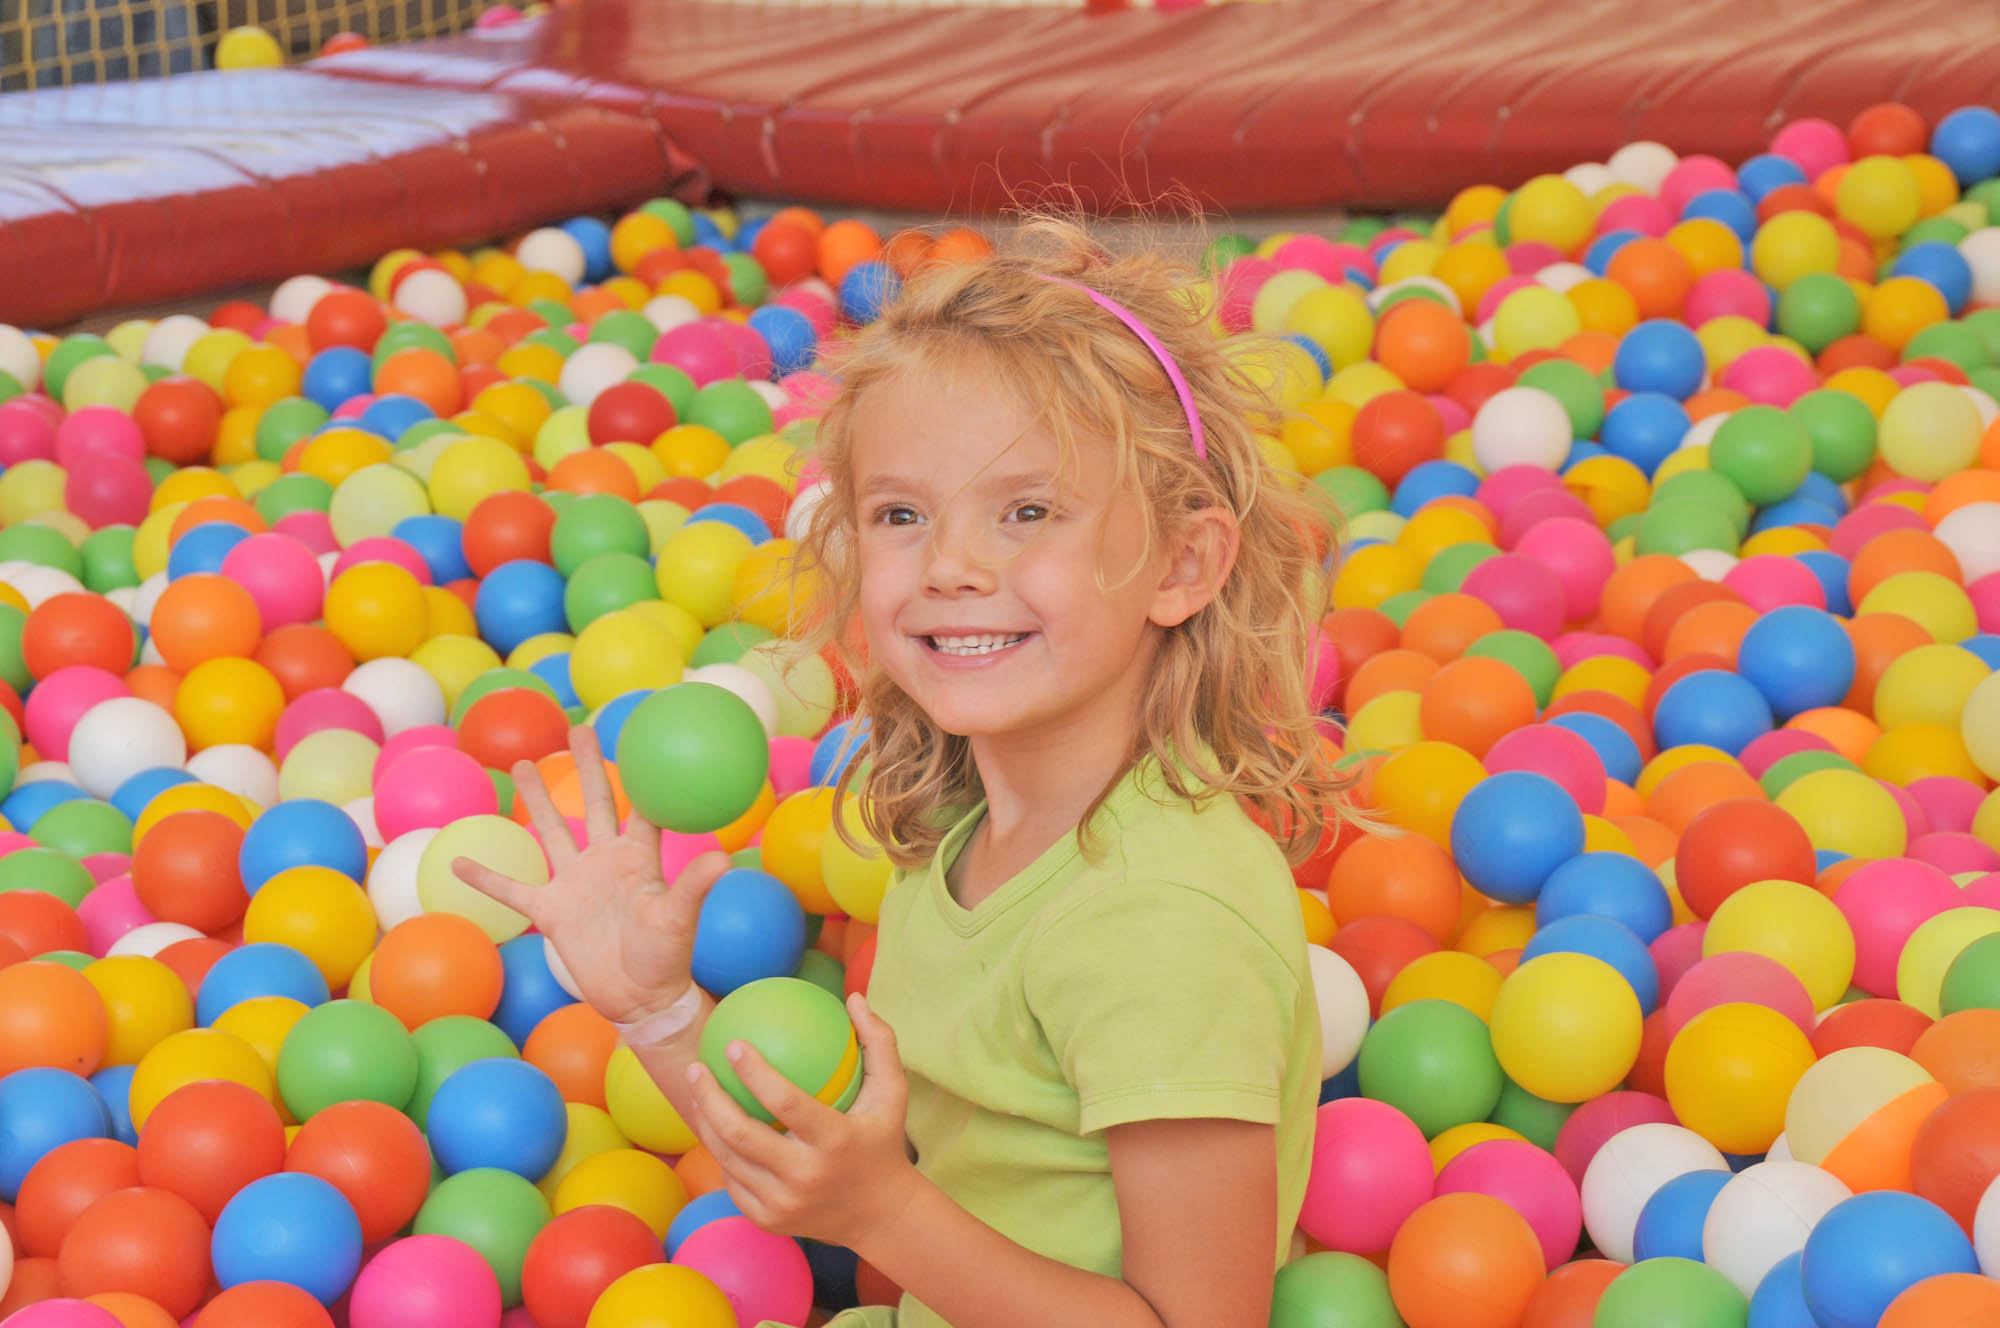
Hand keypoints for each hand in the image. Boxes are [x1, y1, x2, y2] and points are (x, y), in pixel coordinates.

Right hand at [451, 725, 728, 1024]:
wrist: (638, 998)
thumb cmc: (667, 957)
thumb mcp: (678, 920)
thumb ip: (693, 886)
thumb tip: (724, 857)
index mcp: (638, 858)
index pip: (643, 806)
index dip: (644, 773)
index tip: (641, 735)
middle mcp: (606, 862)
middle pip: (595, 803)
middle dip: (586, 767)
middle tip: (579, 729)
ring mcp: (576, 883)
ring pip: (552, 832)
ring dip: (537, 801)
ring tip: (523, 765)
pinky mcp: (552, 911)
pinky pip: (512, 889)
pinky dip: (486, 878)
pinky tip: (459, 862)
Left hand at [683, 992, 919, 1246]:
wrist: (882, 1216)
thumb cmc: (883, 1142)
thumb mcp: (892, 1092)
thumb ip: (879, 1042)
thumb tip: (854, 997)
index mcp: (834, 1141)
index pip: (785, 1103)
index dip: (754, 1073)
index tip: (734, 1044)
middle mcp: (804, 1176)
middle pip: (741, 1135)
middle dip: (709, 1098)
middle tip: (696, 1068)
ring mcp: (783, 1204)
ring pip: (728, 1160)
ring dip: (706, 1122)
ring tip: (695, 1090)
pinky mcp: (768, 1220)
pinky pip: (733, 1182)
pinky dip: (721, 1153)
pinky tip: (713, 1126)